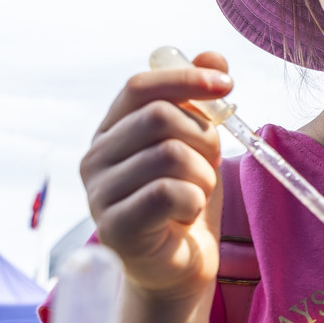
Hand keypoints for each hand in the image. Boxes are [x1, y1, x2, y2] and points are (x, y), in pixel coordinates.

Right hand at [80, 51, 232, 300]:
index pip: (140, 85)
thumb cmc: (186, 201)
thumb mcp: (200, 146)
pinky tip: (186, 215)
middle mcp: (96, 157)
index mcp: (112, 130)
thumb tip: (214, 55)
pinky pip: (168, 193)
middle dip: (202, 139)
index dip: (186, 78)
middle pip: (159, 117)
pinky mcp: (115, 227)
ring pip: (170, 154)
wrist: (180, 267)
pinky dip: (194, 200)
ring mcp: (99, 193)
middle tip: (208, 167)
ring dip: (203, 175)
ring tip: (196, 194)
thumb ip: (201, 102)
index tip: (227, 86)